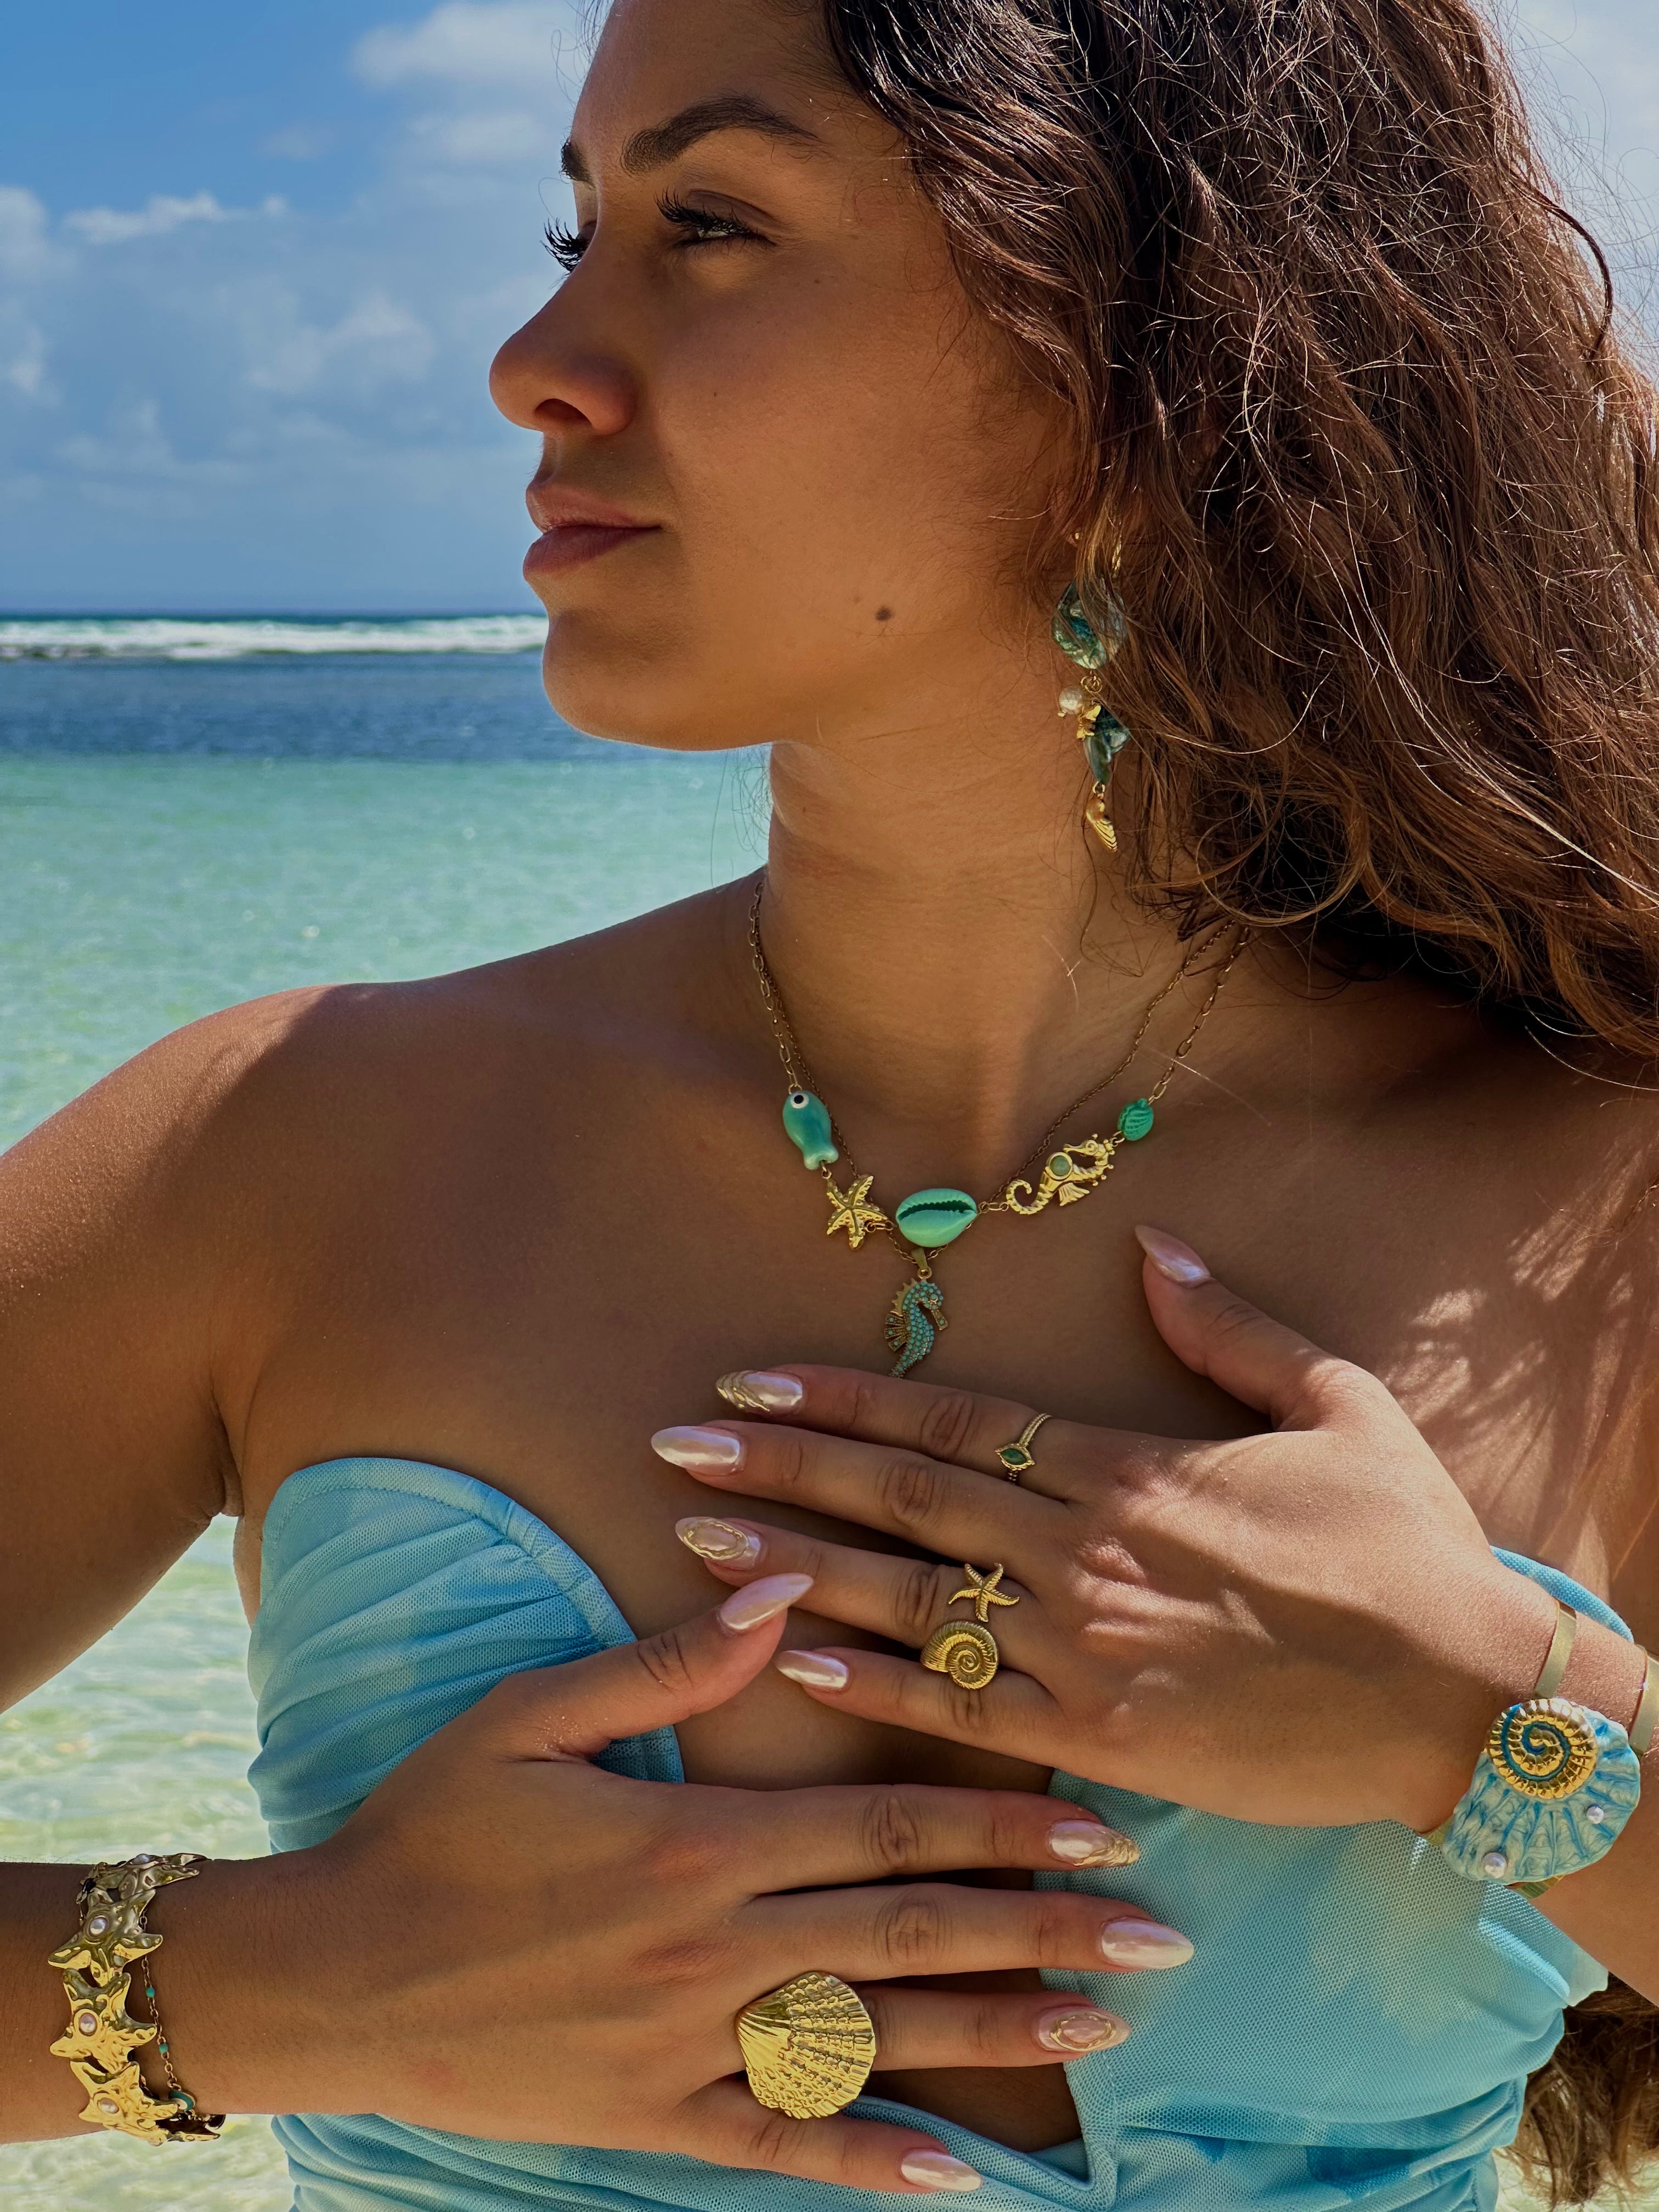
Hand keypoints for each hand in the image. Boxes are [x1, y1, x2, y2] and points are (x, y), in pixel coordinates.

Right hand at [176, 1579, 1169, 2195]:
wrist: (331, 1974)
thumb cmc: (430, 1827)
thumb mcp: (530, 1717)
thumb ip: (666, 1665)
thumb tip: (779, 1589)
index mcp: (696, 1842)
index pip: (884, 1827)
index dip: (1000, 1822)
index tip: (1099, 1823)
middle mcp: (712, 1950)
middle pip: (909, 1931)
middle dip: (1043, 1929)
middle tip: (1157, 1934)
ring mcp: (687, 2046)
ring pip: (874, 2039)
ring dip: (997, 2031)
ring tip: (1105, 2027)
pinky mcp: (654, 2119)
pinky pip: (781, 2148)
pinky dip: (871, 2164)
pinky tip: (959, 2175)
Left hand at [659, 1229, 1560, 1834]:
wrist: (1463, 1698)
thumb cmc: (1405, 1547)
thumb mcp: (1339, 1404)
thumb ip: (1233, 1329)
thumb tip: (1155, 1247)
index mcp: (1126, 1466)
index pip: (950, 1420)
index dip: (840, 1397)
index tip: (750, 1381)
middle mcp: (1083, 1551)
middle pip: (900, 1499)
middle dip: (781, 1468)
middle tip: (675, 1446)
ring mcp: (1084, 1648)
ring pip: (907, 1600)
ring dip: (795, 1568)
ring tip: (695, 1544)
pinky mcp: (1100, 1737)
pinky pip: (960, 1709)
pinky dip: (871, 1687)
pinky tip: (789, 1665)